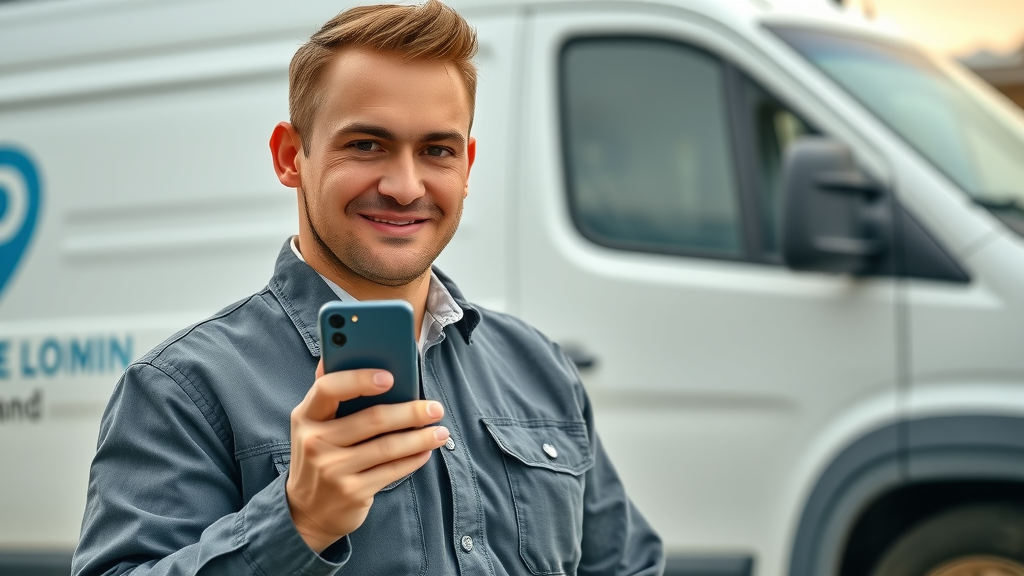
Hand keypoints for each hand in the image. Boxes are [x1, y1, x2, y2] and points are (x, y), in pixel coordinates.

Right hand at [286, 360, 448, 552]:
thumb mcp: (314, 424)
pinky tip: (426, 451)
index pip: (329, 388)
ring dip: (420, 438)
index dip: (360, 379)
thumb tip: (340, 351)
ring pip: (388, 447)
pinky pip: (392, 470)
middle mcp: (315, 442)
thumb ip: (329, 392)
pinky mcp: (351, 492)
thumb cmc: (318, 454)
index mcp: (305, 416)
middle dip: (410, 412)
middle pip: (372, 419)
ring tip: (440, 431)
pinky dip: (414, 459)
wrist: (306, 512)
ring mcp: (332, 470)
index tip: (391, 376)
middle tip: (435, 408)